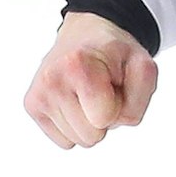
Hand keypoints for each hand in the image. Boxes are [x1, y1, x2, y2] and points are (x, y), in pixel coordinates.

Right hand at [25, 11, 158, 148]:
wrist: (86, 35)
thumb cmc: (116, 53)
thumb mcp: (143, 67)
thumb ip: (138, 101)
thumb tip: (107, 124)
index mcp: (77, 65)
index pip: (105, 118)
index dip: (120, 105)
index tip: (114, 83)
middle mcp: (51, 80)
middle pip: (92, 135)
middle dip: (106, 117)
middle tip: (103, 89)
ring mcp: (38, 95)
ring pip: (78, 140)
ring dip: (91, 121)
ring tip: (90, 93)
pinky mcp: (32, 107)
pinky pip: (65, 141)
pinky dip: (76, 126)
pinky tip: (77, 100)